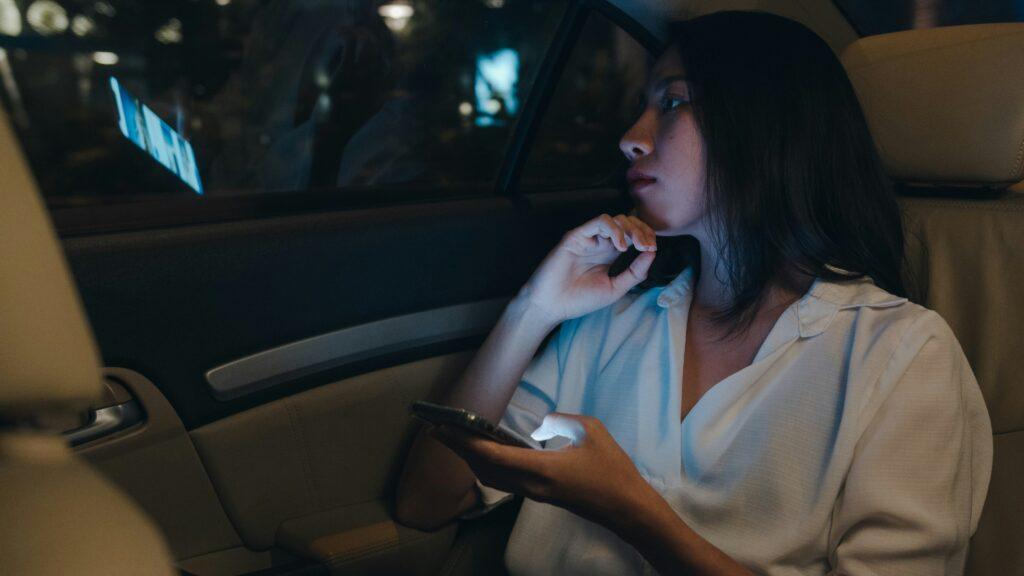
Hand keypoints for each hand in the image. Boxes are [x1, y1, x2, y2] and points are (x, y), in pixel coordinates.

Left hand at [427, 413, 658, 533]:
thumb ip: (560, 420)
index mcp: (541, 469)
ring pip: (492, 478)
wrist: (626, 508)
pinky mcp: (541, 496)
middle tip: (440, 430)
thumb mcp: (591, 430)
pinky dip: (489, 465)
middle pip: (484, 469)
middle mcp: (531, 485)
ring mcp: (535, 493)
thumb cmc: (612, 469)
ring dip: (472, 459)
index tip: (444, 428)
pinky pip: (505, 481)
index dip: (465, 441)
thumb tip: (542, 424)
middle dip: (459, 450)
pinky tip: (488, 452)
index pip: (492, 456)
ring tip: (459, 439)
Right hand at [517, 214, 657, 324]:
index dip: (646, 237)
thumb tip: (653, 253)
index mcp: (610, 254)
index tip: (653, 249)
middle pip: (627, 223)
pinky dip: (614, 230)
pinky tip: (621, 246)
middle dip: (641, 231)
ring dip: (630, 229)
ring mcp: (588, 238)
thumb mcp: (616, 288)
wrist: (552, 306)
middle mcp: (600, 243)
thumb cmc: (580, 300)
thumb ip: (635, 272)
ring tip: (636, 245)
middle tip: (647, 245)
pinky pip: (599, 222)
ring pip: (615, 219)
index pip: (633, 235)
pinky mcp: (577, 235)